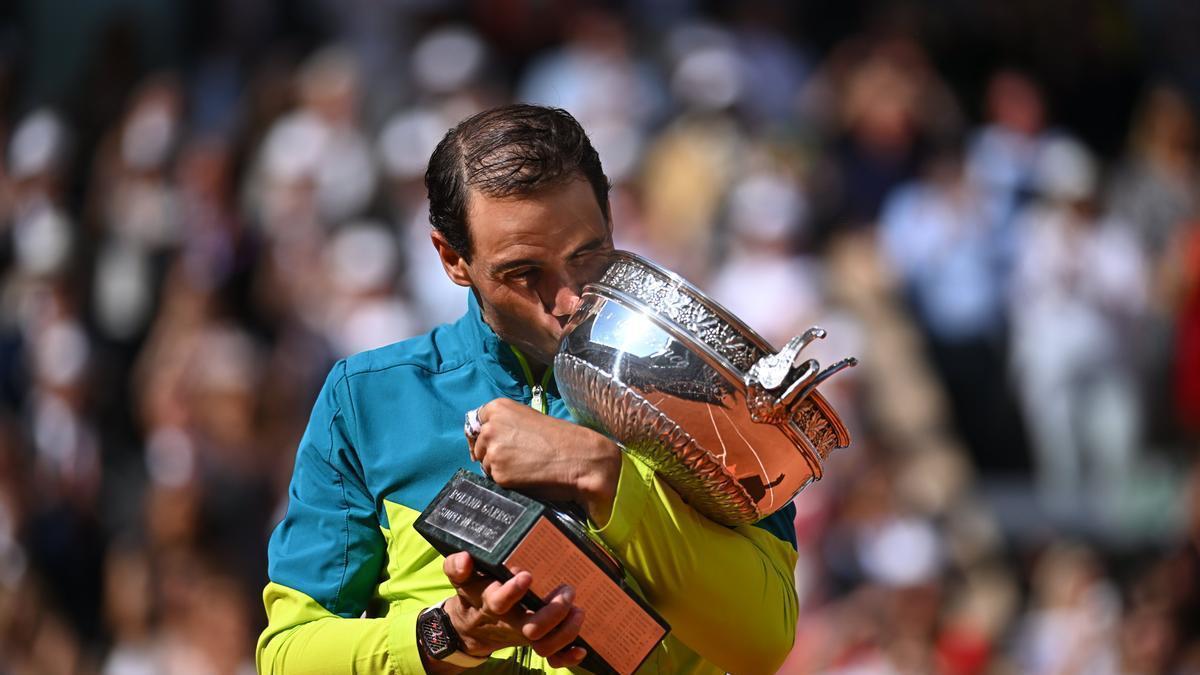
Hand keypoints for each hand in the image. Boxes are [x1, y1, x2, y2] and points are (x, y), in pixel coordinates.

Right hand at [441, 552, 587, 667]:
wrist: (470, 627)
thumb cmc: (474, 593)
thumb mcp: (462, 578)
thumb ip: (457, 565)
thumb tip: (465, 559)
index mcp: (491, 603)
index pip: (500, 601)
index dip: (513, 591)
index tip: (527, 575)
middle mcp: (510, 622)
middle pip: (531, 628)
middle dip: (554, 612)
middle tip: (567, 590)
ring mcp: (523, 635)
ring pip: (544, 644)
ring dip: (565, 631)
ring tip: (578, 611)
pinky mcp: (533, 643)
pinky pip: (550, 657)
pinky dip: (566, 657)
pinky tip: (581, 650)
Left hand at [468, 398, 620, 522]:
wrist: (579, 457)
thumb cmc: (560, 438)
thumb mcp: (528, 419)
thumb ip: (505, 424)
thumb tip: (488, 441)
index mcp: (498, 408)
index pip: (475, 423)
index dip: (483, 436)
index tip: (489, 444)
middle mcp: (491, 427)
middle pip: (479, 445)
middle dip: (492, 453)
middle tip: (518, 457)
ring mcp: (493, 451)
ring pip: (486, 464)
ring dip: (500, 468)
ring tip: (525, 466)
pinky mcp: (499, 473)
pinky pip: (496, 480)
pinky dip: (508, 481)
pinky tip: (526, 476)